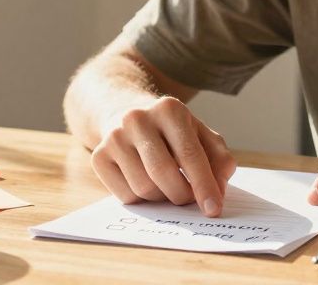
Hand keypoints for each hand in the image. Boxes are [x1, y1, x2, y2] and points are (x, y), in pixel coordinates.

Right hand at [91, 96, 236, 216]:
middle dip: (182, 195)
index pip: (190, 154)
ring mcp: (114, 137)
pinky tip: (147, 183)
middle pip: (163, 174)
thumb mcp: (200, 134)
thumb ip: (218, 159)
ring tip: (167, 186)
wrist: (128, 114)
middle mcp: (137, 118)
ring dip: (162, 197)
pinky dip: (143, 200)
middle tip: (189, 199)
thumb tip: (218, 189)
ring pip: (143, 188)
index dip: (204, 185)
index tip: (213, 209)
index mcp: (169, 109)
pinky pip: (126, 196)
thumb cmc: (172, 131)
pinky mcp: (98, 156)